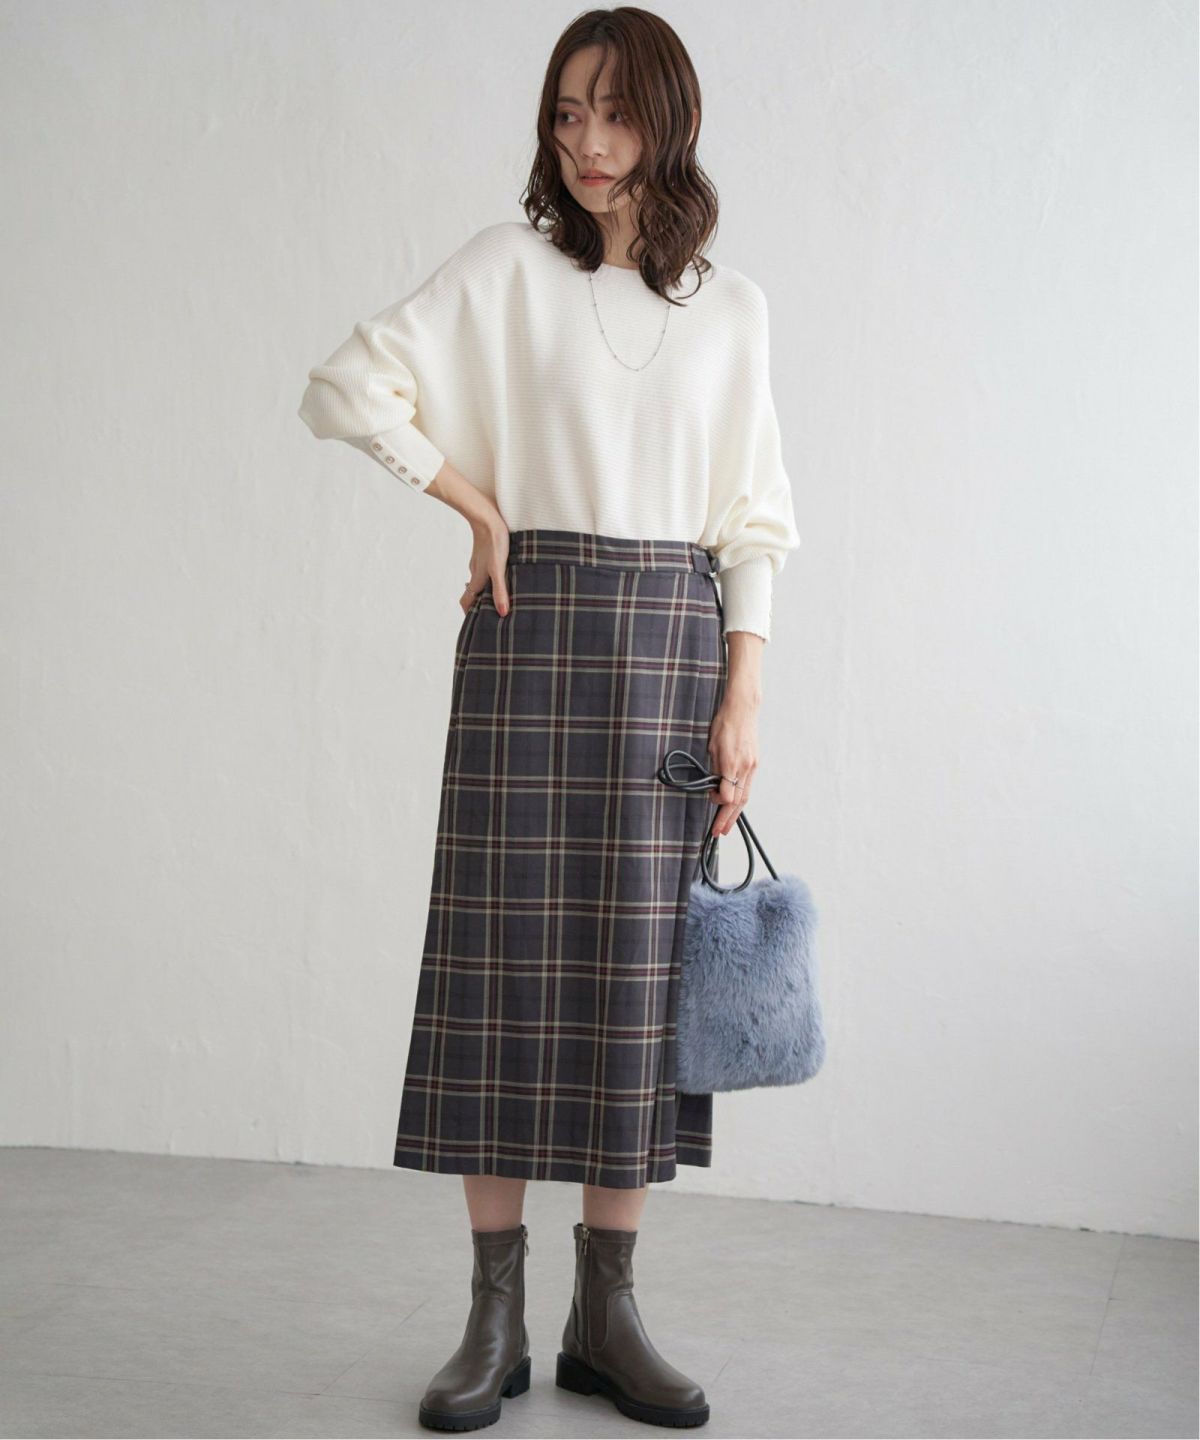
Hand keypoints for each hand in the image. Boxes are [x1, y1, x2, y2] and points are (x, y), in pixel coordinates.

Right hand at [460, 518, 511, 615]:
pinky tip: (502, 572)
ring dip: (486, 588)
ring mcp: (480, 561)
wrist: (486, 516)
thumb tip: (501, 613)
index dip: (469, 613)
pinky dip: (490, 575)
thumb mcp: (498, 569)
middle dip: (479, 603)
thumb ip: (500, 591)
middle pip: (473, 592)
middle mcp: (476, 572)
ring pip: (479, 579)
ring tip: (499, 595)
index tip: (474, 623)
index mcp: (477, 579)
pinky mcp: (485, 551)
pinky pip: (485, 567)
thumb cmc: (493, 542)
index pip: (466, 601)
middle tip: (490, 612)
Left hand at [705, 692, 758, 837]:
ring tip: (727, 826)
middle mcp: (745, 768)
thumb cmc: (724, 723)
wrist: (743, 708)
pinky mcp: (755, 763)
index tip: (709, 799)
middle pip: (738, 801)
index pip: (726, 795)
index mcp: (732, 764)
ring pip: (745, 797)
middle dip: (727, 819)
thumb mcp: (713, 746)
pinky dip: (740, 799)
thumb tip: (714, 785)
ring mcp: (752, 766)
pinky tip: (734, 806)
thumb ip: (715, 768)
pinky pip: (748, 786)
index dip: (716, 802)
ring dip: (735, 814)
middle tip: (718, 833)